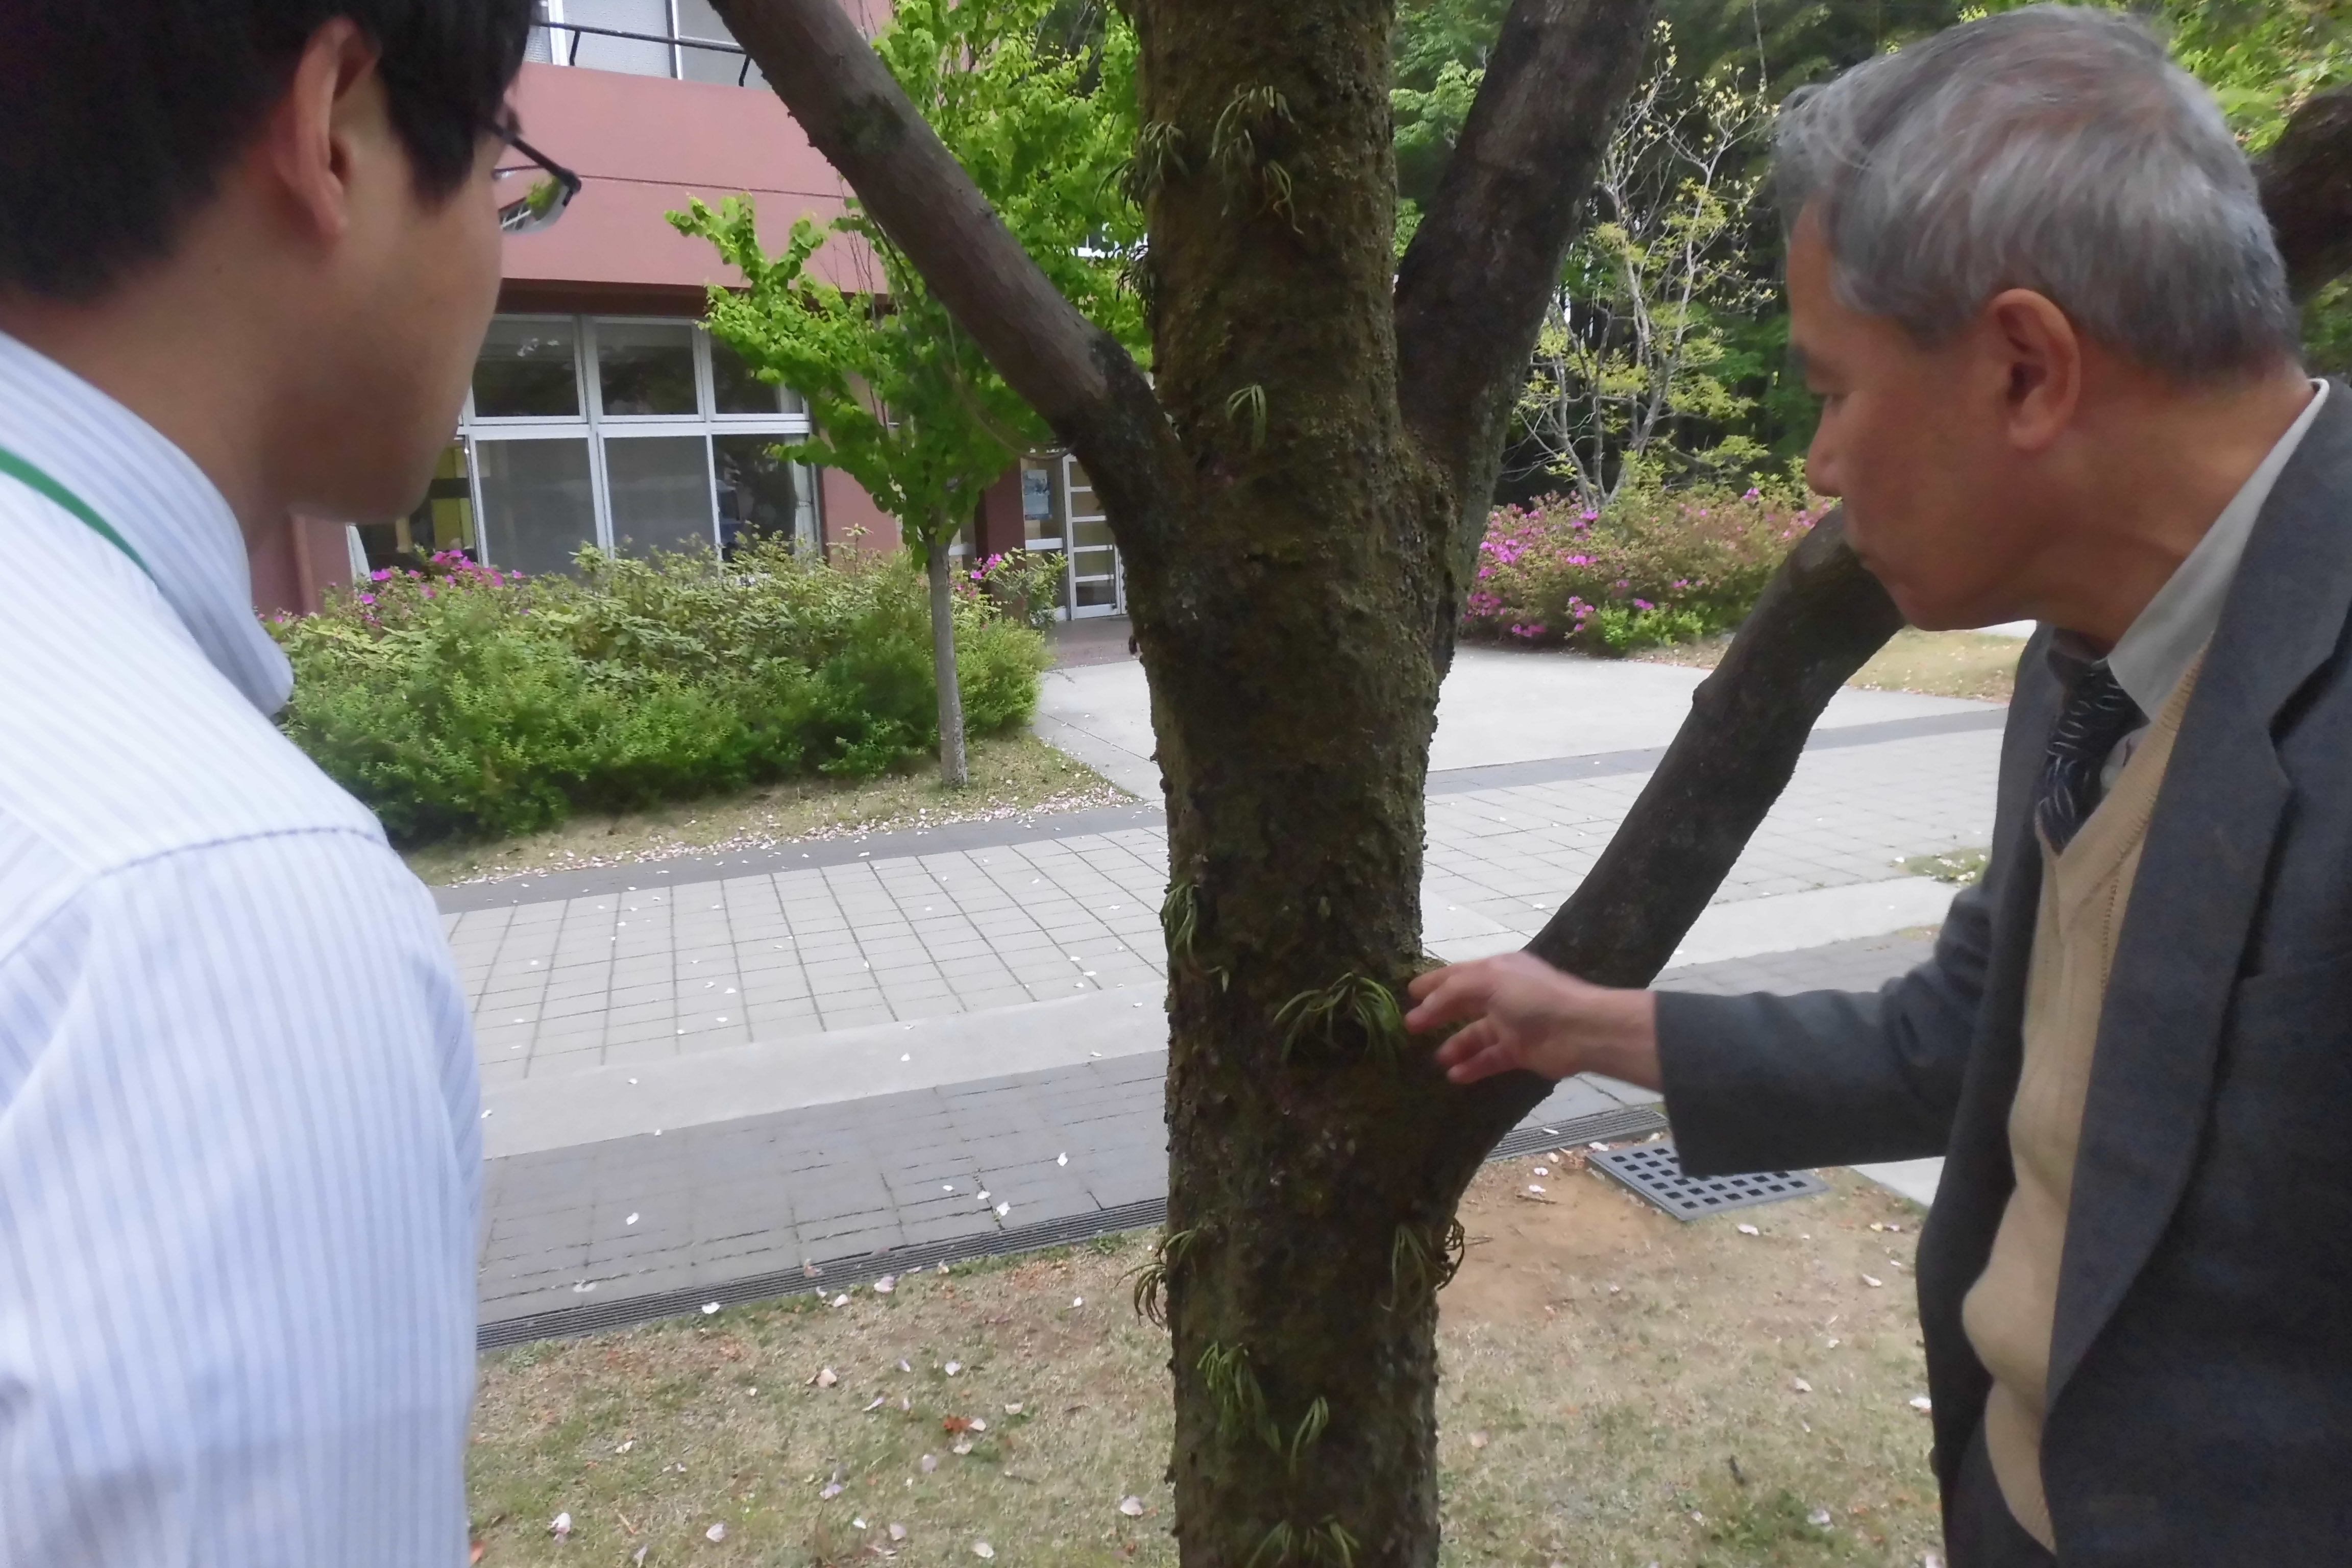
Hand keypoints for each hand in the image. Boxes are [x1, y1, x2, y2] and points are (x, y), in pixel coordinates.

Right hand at [1405, 951, 1660, 1087]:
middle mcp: (1502, 994)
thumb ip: (1453, 990)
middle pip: (1463, 1004)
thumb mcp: (1490, 980)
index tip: (1409, 993)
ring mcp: (1511, 1024)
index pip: (1457, 974)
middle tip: (1410, 1027)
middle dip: (1437, 1014)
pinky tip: (1455, 1075)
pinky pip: (1489, 1059)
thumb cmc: (1534, 997)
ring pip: (1475, 1035)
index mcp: (1497, 970)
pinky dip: (1472, 1066)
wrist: (1580, 1029)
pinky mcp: (1519, 1051)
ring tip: (1435, 1058)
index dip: (1433, 983)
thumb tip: (1423, 1006)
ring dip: (1454, 1045)